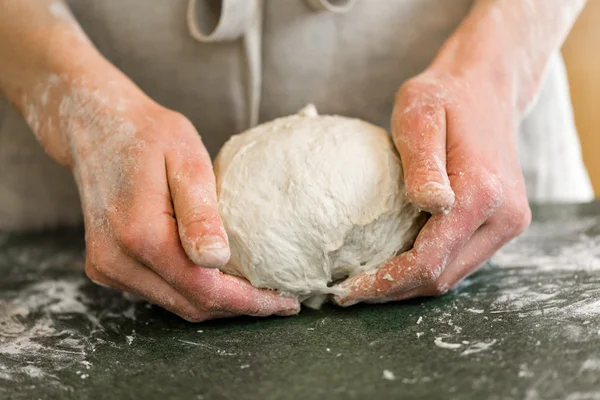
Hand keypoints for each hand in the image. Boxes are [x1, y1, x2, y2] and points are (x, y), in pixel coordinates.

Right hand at [61, 80, 299, 320]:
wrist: (96, 127)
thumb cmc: (148, 135)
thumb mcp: (186, 159)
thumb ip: (200, 213)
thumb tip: (217, 260)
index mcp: (141, 235)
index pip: (205, 289)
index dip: (249, 302)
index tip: (286, 302)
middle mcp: (118, 260)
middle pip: (191, 304)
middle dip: (238, 307)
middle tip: (277, 299)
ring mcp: (108, 267)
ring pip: (175, 303)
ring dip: (216, 302)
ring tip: (254, 290)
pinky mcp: (105, 266)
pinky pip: (158, 292)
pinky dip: (191, 291)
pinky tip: (216, 276)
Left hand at [335, 62, 530, 305]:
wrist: (485, 89)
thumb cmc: (444, 98)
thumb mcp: (421, 116)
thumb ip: (424, 163)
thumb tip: (429, 204)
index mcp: (482, 193)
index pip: (429, 260)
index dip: (386, 282)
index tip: (347, 289)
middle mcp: (504, 216)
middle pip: (442, 277)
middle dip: (394, 291)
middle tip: (349, 292)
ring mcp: (509, 222)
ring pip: (453, 274)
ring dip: (409, 284)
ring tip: (367, 282)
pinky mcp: (504, 222)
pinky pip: (461, 259)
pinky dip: (427, 268)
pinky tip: (396, 263)